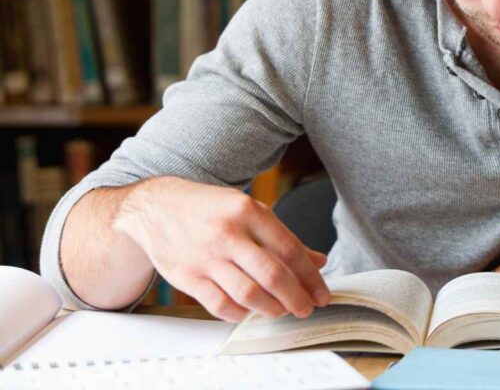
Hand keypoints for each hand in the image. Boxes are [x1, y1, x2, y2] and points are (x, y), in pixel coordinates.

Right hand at [114, 176, 331, 322]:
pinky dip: (240, 314)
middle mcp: (229, 234)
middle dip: (296, 298)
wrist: (157, 207)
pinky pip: (220, 306)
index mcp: (249, 211)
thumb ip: (281, 237)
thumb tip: (317, 261)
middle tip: (307, 308)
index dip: (310, 276)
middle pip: (272, 275)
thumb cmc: (209, 208)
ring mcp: (206, 257)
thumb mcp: (249, 210)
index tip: (321, 292)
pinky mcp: (187, 277)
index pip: (289, 249)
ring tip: (282, 311)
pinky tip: (250, 311)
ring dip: (272, 309)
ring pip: (249, 294)